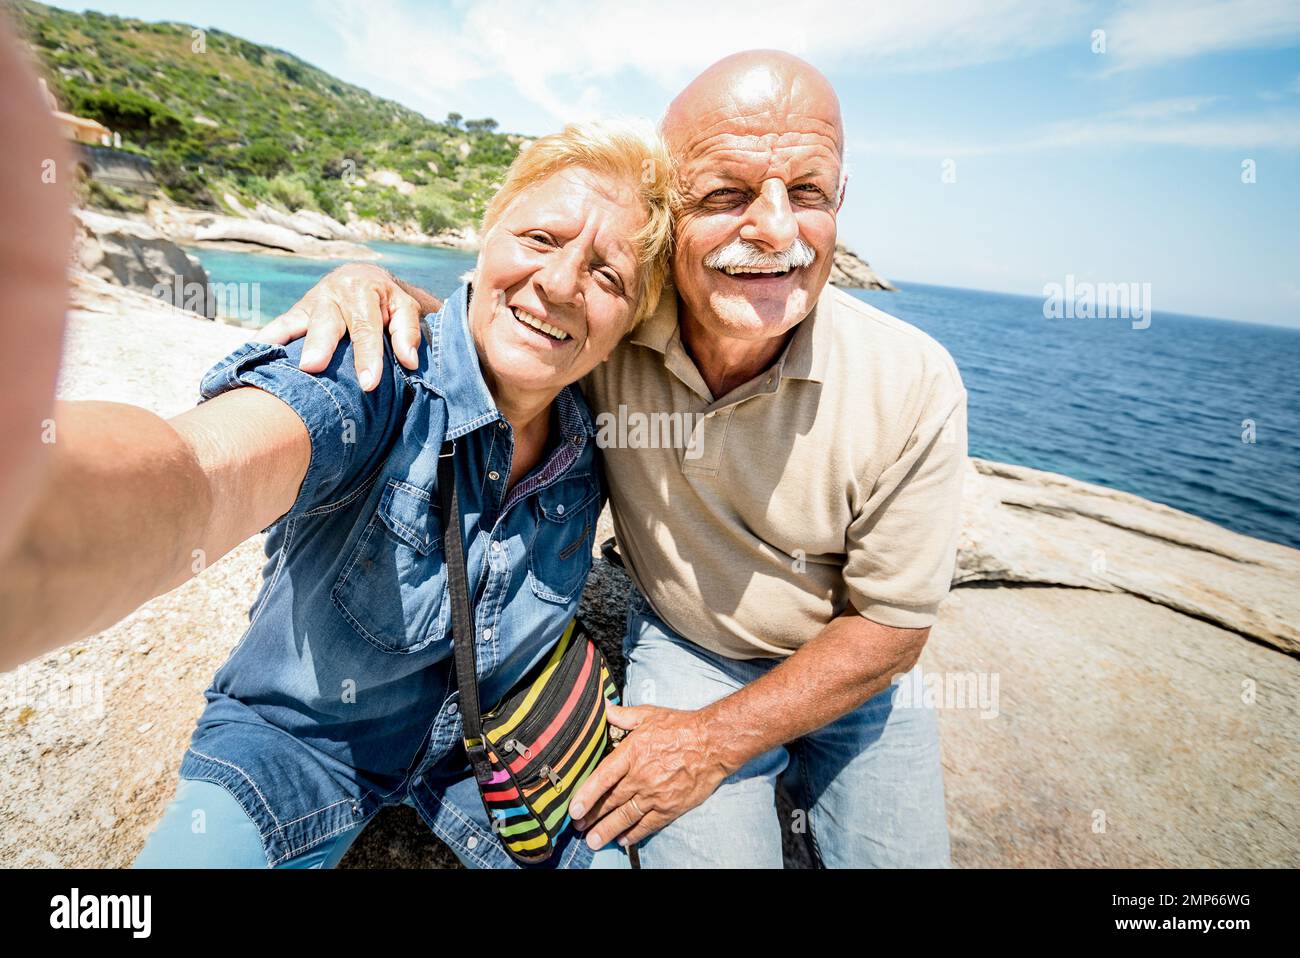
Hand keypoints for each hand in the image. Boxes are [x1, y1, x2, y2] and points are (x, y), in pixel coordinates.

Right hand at [255, 263, 434, 389]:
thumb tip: (409, 361)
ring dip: (281, 341)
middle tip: (312, 366)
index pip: (366, 328)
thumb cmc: (388, 301)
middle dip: (319, 345)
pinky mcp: (296, 313)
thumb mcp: (406, 308)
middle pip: (326, 322)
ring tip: (266, 361)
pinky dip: (264, 340)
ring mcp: (311, 303)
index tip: (368, 383)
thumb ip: (408, 332)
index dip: (367, 357)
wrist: (364, 277)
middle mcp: (333, 293)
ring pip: (295, 322)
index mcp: (363, 290)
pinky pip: (278, 326)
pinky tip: (250, 355)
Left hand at [570, 702, 732, 850]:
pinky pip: (648, 824)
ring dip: (607, 830)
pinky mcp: (670, 807)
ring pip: (625, 817)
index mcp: (632, 753)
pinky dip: (633, 833)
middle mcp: (641, 776)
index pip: (602, 778)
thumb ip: (624, 716)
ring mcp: (656, 794)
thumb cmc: (682, 727)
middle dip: (592, 816)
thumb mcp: (650, 714)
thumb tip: (605, 709)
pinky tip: (622, 839)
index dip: (586, 795)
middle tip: (578, 826)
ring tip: (593, 840)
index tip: (573, 809)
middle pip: (610, 801)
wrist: (713, 743)